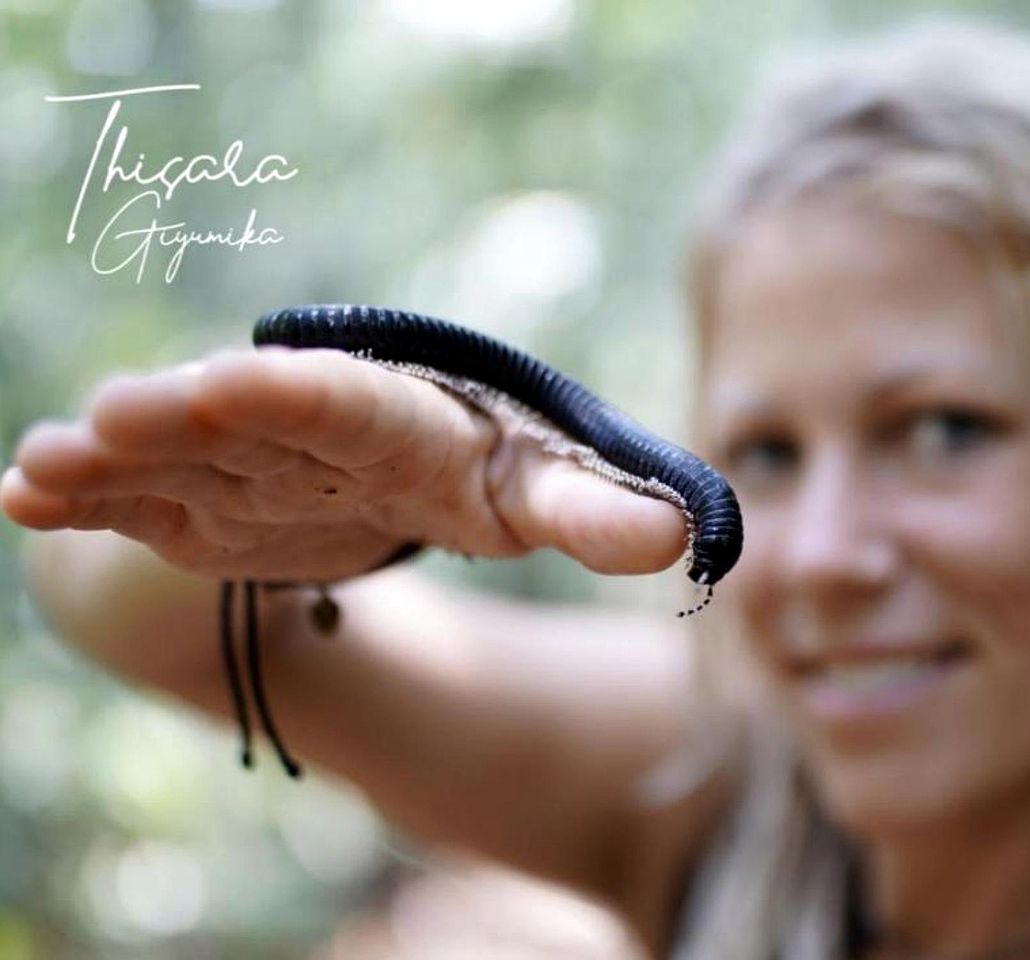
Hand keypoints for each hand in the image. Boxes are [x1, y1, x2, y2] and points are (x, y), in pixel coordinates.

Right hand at [2, 347, 686, 581]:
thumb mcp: (537, 493)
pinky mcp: (204, 497)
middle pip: (246, 416)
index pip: (348, 398)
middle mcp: (310, 423)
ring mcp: (248, 459)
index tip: (241, 379)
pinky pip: (142, 492)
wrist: (394, 489)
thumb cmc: (477, 477)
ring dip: (115, 458)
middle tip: (121, 414)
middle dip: (184, 416)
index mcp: (399, 415)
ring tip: (48, 464)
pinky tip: (25, 495)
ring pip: (177, 453)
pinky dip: (91, 497)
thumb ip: (594, 512)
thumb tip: (678, 540)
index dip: (296, 393)